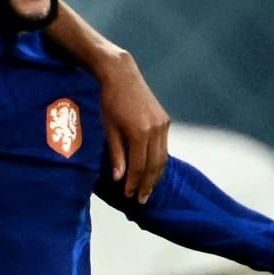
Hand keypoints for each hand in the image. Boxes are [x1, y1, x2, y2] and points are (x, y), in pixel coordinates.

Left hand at [96, 51, 169, 201]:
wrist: (121, 75)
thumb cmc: (109, 101)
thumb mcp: (108, 129)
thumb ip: (116, 154)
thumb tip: (119, 179)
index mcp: (140, 133)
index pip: (139, 166)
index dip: (133, 183)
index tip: (128, 195)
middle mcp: (156, 130)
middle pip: (155, 165)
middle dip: (147, 184)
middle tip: (141, 200)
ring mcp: (163, 124)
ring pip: (162, 157)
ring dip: (156, 176)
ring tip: (147, 190)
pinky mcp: (165, 120)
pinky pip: (164, 146)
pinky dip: (159, 161)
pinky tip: (152, 170)